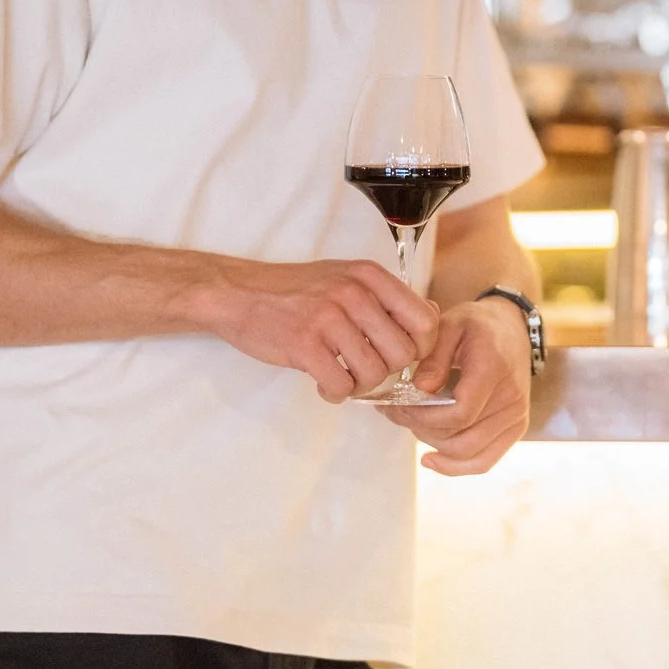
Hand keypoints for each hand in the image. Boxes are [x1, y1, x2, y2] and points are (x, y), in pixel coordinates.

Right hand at [184, 259, 438, 404]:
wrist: (237, 293)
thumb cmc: (296, 291)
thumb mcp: (346, 277)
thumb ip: (385, 297)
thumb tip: (432, 317)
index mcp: (370, 276)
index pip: (425, 322)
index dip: (420, 349)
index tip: (398, 355)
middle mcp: (354, 292)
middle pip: (403, 354)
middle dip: (388, 371)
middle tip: (365, 368)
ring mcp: (328, 317)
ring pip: (375, 373)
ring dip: (360, 384)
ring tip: (342, 375)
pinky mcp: (304, 344)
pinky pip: (341, 385)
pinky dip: (335, 393)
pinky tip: (324, 383)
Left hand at [383, 297, 533, 474]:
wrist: (512, 329)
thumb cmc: (477, 325)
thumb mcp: (450, 325)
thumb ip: (435, 356)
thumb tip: (421, 388)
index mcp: (494, 368)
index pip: (460, 412)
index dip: (423, 417)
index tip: (396, 406)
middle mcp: (511, 398)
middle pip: (462, 437)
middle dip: (421, 430)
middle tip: (396, 413)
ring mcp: (516, 416)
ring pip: (469, 453)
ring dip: (433, 445)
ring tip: (411, 425)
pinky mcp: (515, 429)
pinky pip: (484, 461)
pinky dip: (455, 467)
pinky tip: (430, 460)